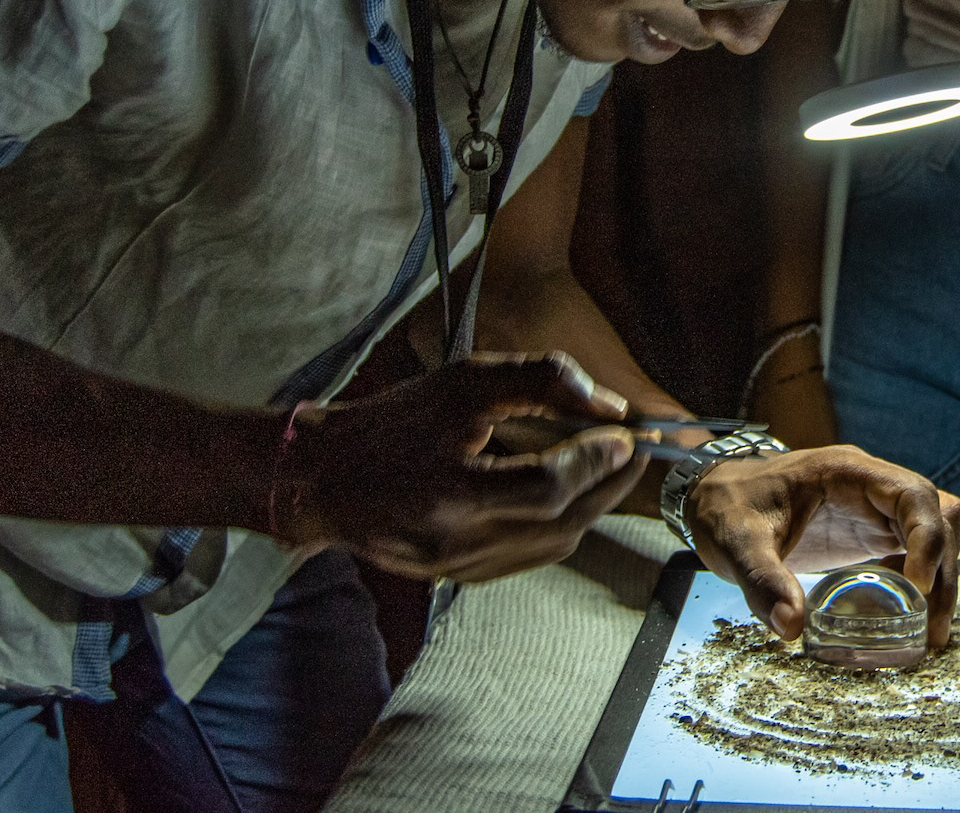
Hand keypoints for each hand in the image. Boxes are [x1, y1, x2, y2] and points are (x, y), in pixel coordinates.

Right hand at [276, 350, 647, 580]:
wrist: (322, 479)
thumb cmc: (393, 423)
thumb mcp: (463, 382)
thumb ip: (540, 381)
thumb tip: (610, 404)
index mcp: (449, 493)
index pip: (546, 489)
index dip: (593, 460)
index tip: (625, 432)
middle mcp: (455, 543)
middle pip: (561, 523)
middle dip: (610, 484)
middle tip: (638, 449)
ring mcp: (457, 568)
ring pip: (553, 545)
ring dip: (593, 505)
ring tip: (612, 466)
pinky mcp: (458, 578)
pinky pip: (531, 556)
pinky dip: (561, 524)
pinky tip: (571, 494)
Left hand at [683, 445, 959, 647]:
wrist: (713, 498)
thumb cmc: (727, 508)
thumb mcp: (736, 543)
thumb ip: (762, 582)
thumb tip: (792, 629)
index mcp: (847, 473)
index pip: (914, 494)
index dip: (927, 538)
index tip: (918, 587)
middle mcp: (871, 487)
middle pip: (939, 516)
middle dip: (944, 570)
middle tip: (933, 628)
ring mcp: (874, 510)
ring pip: (936, 533)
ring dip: (941, 579)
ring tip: (929, 632)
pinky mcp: (870, 535)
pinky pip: (914, 553)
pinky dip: (922, 584)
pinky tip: (908, 619)